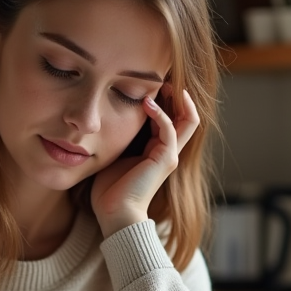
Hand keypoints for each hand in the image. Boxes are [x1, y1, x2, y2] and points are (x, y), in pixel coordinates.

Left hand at [91, 84, 200, 237]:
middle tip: (164, 76)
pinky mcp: (165, 159)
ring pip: (188, 120)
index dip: (166, 99)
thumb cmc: (109, 189)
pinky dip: (161, 114)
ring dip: (177, 99)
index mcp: (157, 151)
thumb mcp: (113, 154)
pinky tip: (147, 102)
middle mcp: (168, 152)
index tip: (151, 82)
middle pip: (186, 116)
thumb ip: (118, 136)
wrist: (115, 214)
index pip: (171, 118)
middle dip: (178, 94)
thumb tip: (103, 117)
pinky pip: (170, 129)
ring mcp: (170, 155)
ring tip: (162, 83)